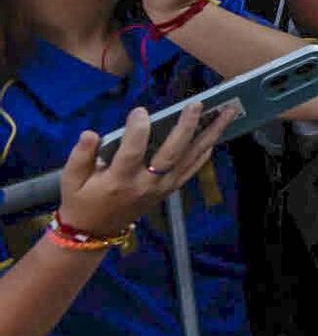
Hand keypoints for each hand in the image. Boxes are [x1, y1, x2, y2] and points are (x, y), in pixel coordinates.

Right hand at [58, 102, 234, 237]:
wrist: (95, 231)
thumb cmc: (82, 199)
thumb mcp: (71, 180)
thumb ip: (80, 156)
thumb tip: (90, 133)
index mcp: (119, 180)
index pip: (132, 152)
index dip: (138, 130)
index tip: (140, 111)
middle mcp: (146, 184)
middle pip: (171, 154)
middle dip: (186, 127)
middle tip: (197, 104)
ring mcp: (162, 188)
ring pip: (190, 159)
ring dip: (210, 135)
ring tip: (228, 112)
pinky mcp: (170, 190)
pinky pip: (192, 169)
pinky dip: (205, 152)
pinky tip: (217, 135)